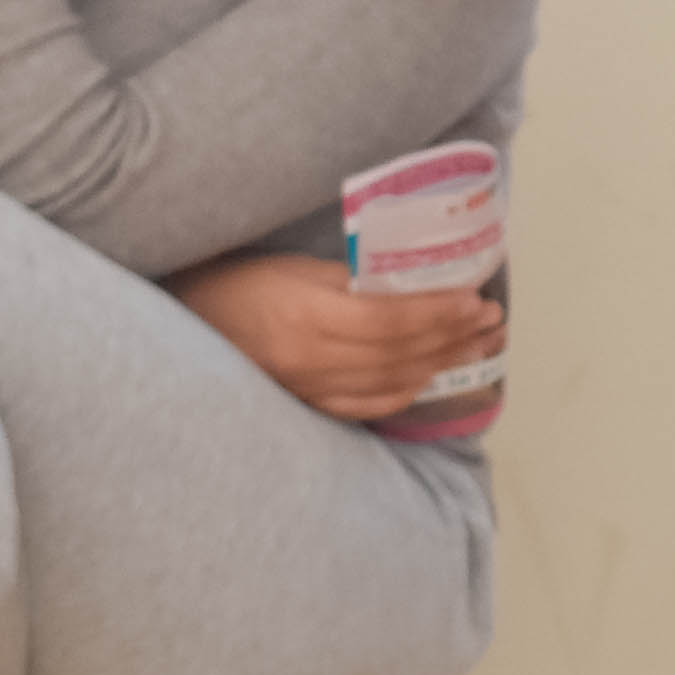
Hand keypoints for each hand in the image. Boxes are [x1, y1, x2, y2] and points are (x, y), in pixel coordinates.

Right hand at [171, 253, 508, 423]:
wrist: (182, 326)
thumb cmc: (236, 284)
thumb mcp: (292, 269)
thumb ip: (350, 279)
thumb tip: (412, 283)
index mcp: (306, 316)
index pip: (390, 321)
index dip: (438, 312)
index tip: (475, 297)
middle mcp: (310, 360)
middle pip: (400, 354)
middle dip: (453, 336)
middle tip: (491, 319)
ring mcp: (308, 389)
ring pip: (391, 384)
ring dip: (441, 364)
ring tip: (478, 344)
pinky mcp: (306, 406)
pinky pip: (368, 406)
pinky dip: (407, 390)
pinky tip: (432, 374)